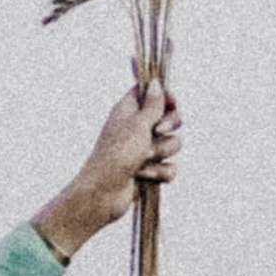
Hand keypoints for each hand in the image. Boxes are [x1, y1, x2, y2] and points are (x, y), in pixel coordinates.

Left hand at [30, 80, 182, 264]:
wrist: (103, 193)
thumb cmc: (116, 155)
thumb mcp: (137, 124)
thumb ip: (152, 105)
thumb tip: (156, 82)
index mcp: (129, 110)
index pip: (153, 93)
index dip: (166, 96)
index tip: (172, 103)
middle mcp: (137, 128)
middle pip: (169, 118)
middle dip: (169, 127)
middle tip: (156, 132)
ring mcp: (143, 150)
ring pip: (172, 144)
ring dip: (160, 153)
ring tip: (142, 159)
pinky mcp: (149, 170)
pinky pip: (169, 167)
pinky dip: (159, 172)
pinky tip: (143, 176)